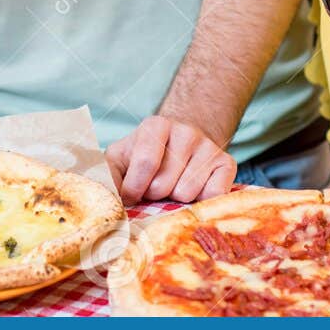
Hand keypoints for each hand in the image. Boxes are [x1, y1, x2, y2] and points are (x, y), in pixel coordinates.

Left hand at [106, 115, 238, 205]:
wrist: (183, 145)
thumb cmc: (144, 156)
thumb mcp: (120, 158)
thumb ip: (105, 173)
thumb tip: (102, 195)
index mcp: (155, 126)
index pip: (145, 164)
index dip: (134, 189)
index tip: (131, 196)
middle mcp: (185, 131)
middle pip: (165, 184)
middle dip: (155, 195)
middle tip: (155, 188)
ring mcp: (209, 146)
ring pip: (187, 193)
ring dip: (176, 199)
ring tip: (173, 187)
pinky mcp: (227, 163)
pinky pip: (212, 196)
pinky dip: (200, 203)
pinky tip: (194, 191)